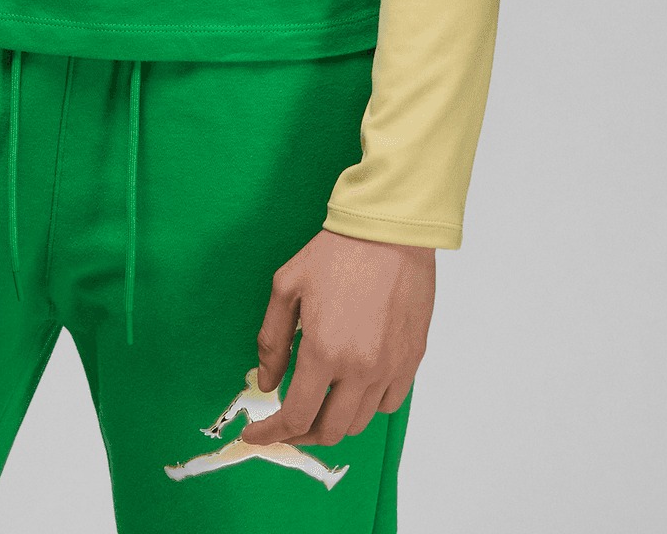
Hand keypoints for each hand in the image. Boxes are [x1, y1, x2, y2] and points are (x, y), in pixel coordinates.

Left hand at [241, 230, 434, 447]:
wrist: (390, 231)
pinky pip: (388, 404)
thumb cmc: (336, 253)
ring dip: (333, 421)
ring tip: (318, 402)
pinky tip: (352, 385)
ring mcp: (390, 368)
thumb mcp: (287, 286)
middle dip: (300, 434)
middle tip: (285, 422)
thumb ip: (272, 340)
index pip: (295, 417)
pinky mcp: (411, 360)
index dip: (271, 434)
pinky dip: (365, 405)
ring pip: (359, 423)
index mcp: (323, 351)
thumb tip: (266, 383)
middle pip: (329, 431)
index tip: (255, 435)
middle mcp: (359, 369)